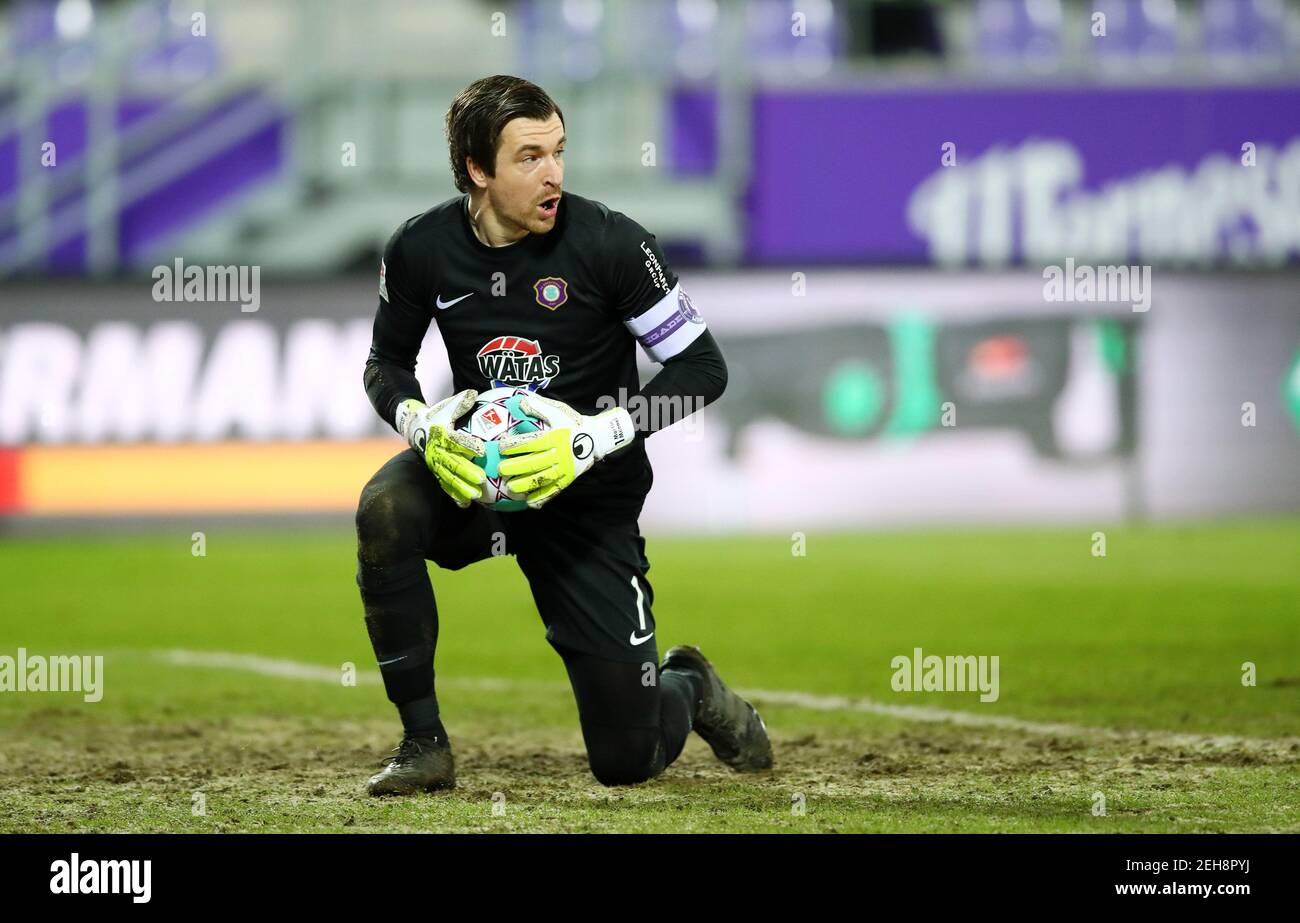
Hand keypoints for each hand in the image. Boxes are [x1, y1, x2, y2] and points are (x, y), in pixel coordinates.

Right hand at [395, 390, 485, 507]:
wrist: (413, 426)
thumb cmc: (436, 415)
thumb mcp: (446, 407)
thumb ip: (460, 403)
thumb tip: (473, 394)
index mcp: (441, 434)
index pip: (456, 440)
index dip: (467, 444)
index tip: (481, 449)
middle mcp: (437, 451)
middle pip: (453, 463)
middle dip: (467, 472)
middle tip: (481, 479)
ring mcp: (435, 463)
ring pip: (449, 478)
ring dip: (462, 487)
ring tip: (476, 495)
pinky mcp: (435, 471)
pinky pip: (444, 485)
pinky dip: (454, 495)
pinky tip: (465, 504)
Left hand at [496, 394, 634, 508]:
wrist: (596, 438)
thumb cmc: (573, 425)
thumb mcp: (558, 413)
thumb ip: (540, 408)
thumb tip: (521, 402)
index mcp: (555, 438)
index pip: (532, 443)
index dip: (516, 445)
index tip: (501, 447)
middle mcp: (559, 455)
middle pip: (534, 463)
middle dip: (516, 467)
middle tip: (500, 469)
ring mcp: (564, 469)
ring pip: (542, 478)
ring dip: (525, 484)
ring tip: (511, 488)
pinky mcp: (568, 479)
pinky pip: (553, 490)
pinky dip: (542, 497)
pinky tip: (529, 502)